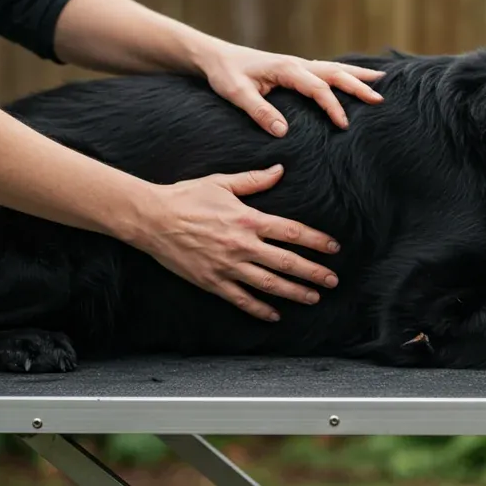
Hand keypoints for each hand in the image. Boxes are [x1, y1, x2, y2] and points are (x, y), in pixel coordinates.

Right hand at [133, 164, 340, 320]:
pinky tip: (275, 315)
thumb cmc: (186, 197)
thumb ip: (254, 180)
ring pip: (269, 284)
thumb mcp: (222, 182)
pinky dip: (259, 309)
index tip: (333, 248)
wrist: (152, 218)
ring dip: (294, 293)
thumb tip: (280, 170)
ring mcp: (228, 266)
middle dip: (313, 273)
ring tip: (313, 298)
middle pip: (287, 262)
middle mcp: (242, 245)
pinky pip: (241, 299)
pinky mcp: (212, 281)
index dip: (316, 241)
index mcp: (248, 219)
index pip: (291, 232)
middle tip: (333, 281)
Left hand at [202, 44, 385, 135]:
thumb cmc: (225, 75)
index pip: (318, 88)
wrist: (216, 57)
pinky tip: (355, 79)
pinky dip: (345, 74)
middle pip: (335, 73)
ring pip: (335, 69)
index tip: (344, 125)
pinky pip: (326, 71)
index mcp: (287, 69)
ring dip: (358, 75)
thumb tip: (284, 132)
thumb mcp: (236, 94)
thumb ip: (259, 111)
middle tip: (381, 99)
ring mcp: (298, 65)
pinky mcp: (296, 70)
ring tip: (382, 81)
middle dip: (359, 85)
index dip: (333, 106)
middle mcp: (297, 64)